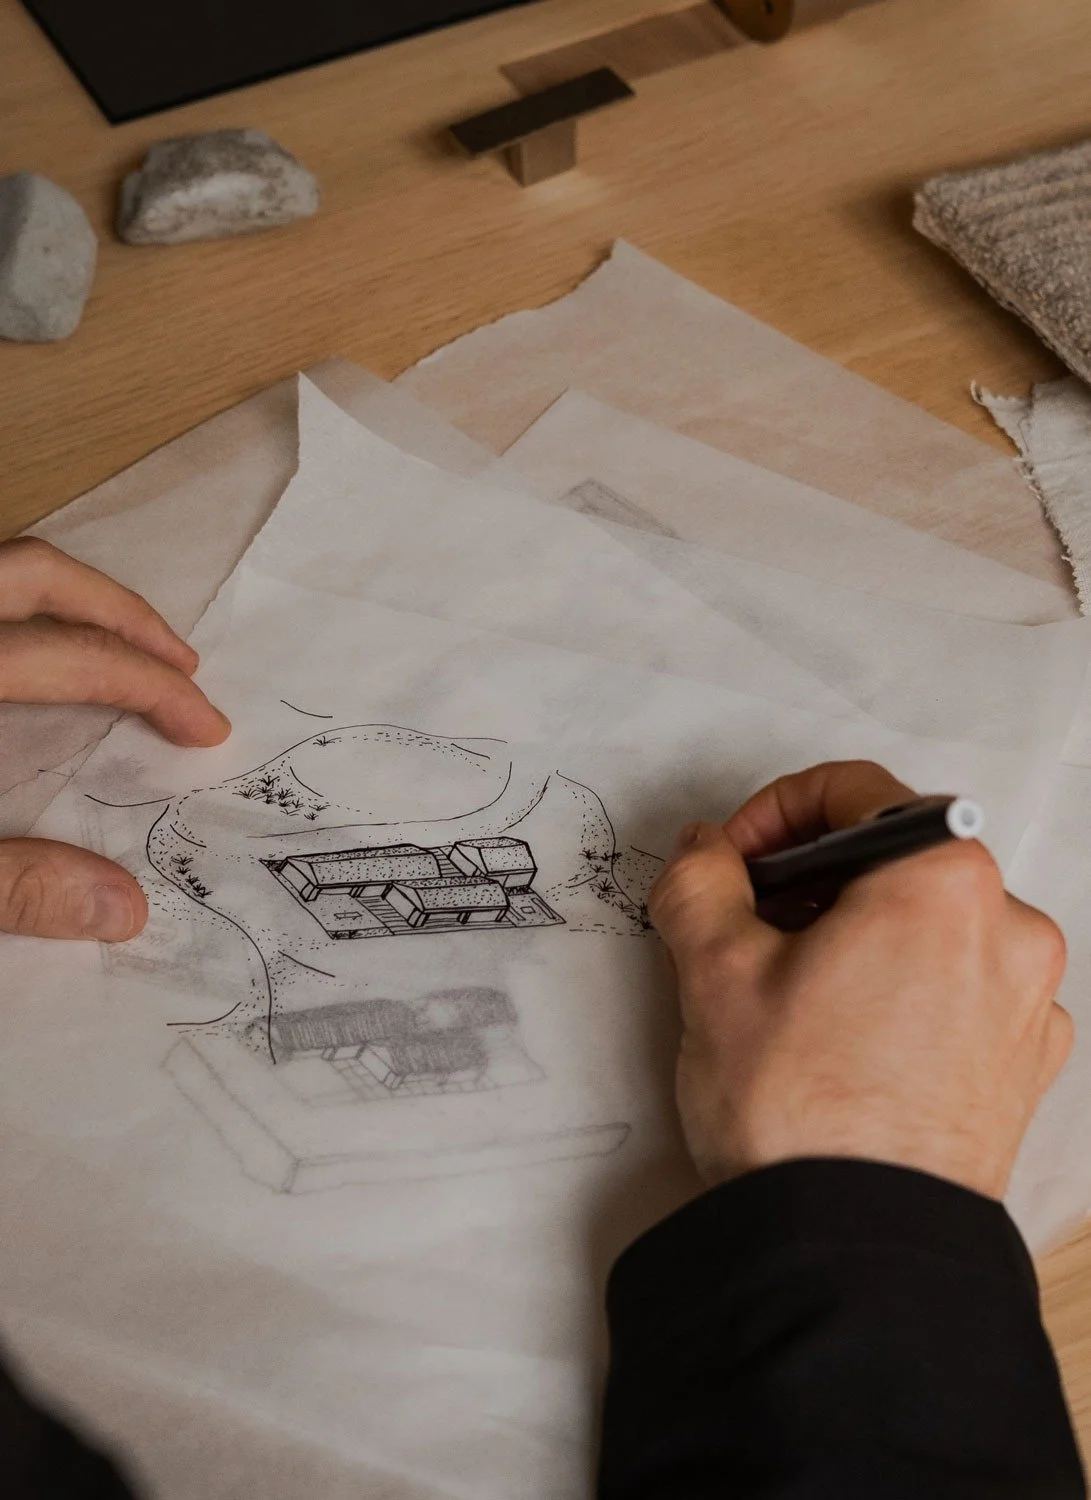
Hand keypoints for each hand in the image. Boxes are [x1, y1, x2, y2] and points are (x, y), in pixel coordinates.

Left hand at [0, 538, 229, 941]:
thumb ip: (12, 885)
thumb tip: (123, 910)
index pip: (76, 657)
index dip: (152, 688)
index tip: (207, 727)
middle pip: (38, 575)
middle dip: (124, 615)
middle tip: (183, 663)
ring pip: (0, 572)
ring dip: (70, 605)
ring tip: (122, 649)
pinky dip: (18, 619)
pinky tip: (32, 672)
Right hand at [649, 760, 1070, 1200]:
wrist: (853, 1249)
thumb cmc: (797, 1111)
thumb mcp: (712, 969)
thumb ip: (700, 880)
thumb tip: (705, 851)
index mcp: (941, 881)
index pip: (853, 793)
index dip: (773, 814)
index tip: (733, 861)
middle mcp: (1007, 928)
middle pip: (894, 859)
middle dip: (812, 880)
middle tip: (749, 929)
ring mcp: (1025, 1000)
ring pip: (927, 924)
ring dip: (856, 935)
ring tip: (793, 995)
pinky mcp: (1024, 1062)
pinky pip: (958, 988)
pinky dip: (902, 989)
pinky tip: (847, 1040)